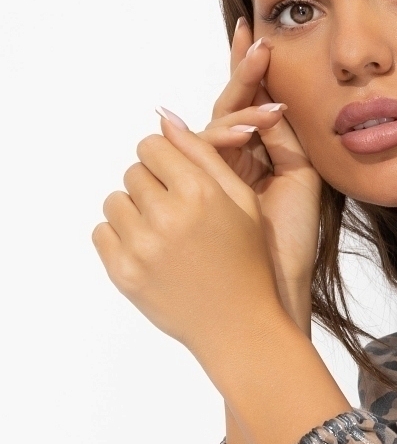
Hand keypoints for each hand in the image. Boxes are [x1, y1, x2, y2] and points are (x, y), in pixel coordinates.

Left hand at [93, 113, 286, 366]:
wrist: (240, 326)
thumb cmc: (248, 262)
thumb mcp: (243, 203)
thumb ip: (204, 155)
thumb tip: (164, 116)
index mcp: (201, 193)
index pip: (152, 146)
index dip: (166, 160)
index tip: (180, 179)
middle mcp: (169, 216)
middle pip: (133, 172)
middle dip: (153, 186)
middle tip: (178, 214)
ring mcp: (143, 246)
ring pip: (115, 201)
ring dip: (135, 212)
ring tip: (165, 235)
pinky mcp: (124, 272)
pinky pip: (102, 232)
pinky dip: (122, 239)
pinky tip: (153, 253)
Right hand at [204, 19, 322, 330]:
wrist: (276, 284)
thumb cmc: (292, 240)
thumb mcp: (300, 178)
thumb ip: (285, 138)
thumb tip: (271, 100)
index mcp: (258, 155)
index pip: (251, 104)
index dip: (251, 70)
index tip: (256, 32)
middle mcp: (232, 159)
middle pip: (230, 106)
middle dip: (243, 73)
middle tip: (253, 39)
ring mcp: (215, 172)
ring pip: (217, 125)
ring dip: (242, 106)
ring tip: (270, 96)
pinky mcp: (204, 187)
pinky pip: (206, 150)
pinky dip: (228, 135)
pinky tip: (249, 127)